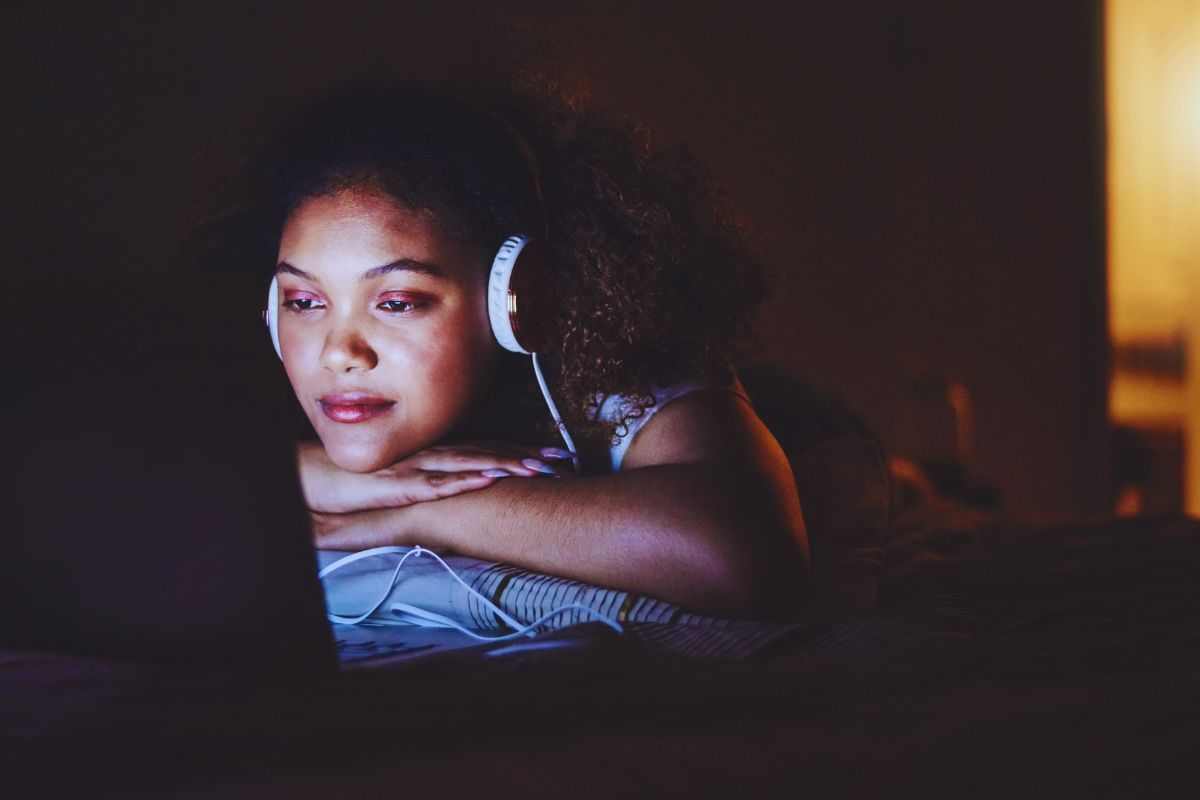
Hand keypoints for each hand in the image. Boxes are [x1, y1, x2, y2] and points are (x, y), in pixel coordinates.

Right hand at [296, 439, 574, 514]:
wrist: (316, 480)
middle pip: (486, 451)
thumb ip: (435, 483)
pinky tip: (486, 479)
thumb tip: (466, 489)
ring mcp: (416, 468)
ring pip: (468, 463)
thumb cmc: (361, 484)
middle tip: (563, 458)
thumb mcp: (406, 484)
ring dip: (503, 463)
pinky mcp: (399, 485)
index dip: (521, 450)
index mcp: (435, 454)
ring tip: (537, 468)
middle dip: (525, 454)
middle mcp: (430, 455)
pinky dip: (463, 480)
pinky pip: (435, 483)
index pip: (485, 449)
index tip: (556, 455)